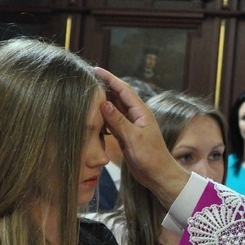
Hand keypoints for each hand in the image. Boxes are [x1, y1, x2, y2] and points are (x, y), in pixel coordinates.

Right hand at [95, 67, 189, 206]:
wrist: (157, 175)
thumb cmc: (150, 157)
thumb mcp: (133, 138)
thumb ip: (118, 121)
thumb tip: (104, 103)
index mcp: (141, 112)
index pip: (123, 90)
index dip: (110, 79)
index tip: (96, 69)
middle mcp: (136, 116)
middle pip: (118, 96)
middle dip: (105, 86)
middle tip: (87, 78)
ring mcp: (130, 125)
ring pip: (114, 109)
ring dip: (103, 100)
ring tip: (87, 92)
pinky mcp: (126, 135)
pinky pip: (112, 121)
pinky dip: (103, 116)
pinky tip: (93, 113)